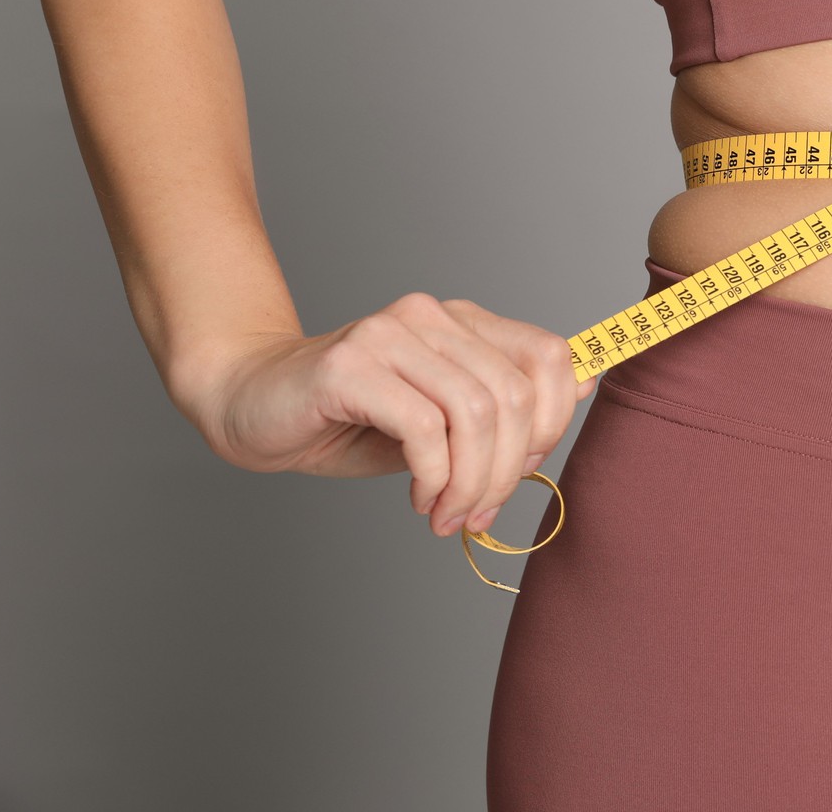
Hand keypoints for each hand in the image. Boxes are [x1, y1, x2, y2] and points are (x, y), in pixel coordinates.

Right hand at [186, 294, 590, 539]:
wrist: (248, 403)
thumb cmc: (348, 419)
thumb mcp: (439, 421)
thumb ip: (503, 406)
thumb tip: (582, 386)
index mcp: (462, 322)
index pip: (548, 358)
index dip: (552, 424)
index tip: (520, 474)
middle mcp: (431, 316)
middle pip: (515, 395)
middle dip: (507, 470)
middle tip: (477, 513)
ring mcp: (389, 334)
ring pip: (475, 413)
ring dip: (471, 482)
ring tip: (447, 514)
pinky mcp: (350, 365)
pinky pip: (424, 428)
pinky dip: (434, 477)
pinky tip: (418, 498)